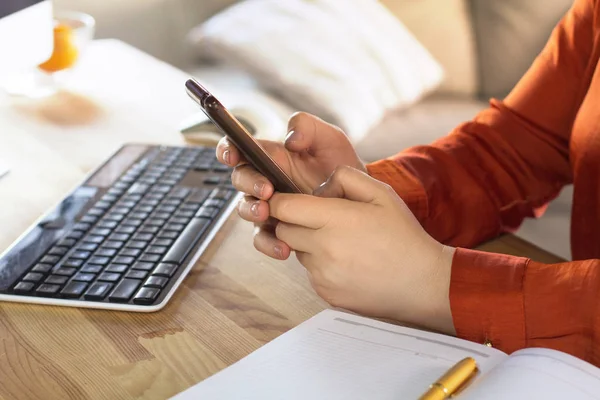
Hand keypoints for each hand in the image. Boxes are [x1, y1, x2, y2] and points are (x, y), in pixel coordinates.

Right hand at [216, 112, 364, 259]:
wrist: (359, 199)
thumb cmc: (339, 165)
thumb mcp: (329, 138)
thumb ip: (307, 127)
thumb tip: (289, 140)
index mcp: (269, 155)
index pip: (237, 148)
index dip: (228, 150)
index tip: (232, 155)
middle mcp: (264, 180)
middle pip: (240, 179)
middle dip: (248, 184)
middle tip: (266, 190)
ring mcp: (269, 206)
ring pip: (246, 209)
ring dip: (252, 212)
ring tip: (268, 214)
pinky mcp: (279, 229)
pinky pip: (263, 239)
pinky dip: (269, 244)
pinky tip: (283, 246)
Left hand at [269, 165, 455, 333]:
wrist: (422, 283)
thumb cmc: (403, 236)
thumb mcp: (381, 193)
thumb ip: (345, 177)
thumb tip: (317, 188)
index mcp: (335, 220)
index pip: (283, 208)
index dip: (279, 201)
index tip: (286, 199)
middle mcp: (323, 249)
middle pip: (282, 230)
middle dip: (293, 221)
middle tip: (319, 219)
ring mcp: (322, 275)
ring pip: (297, 251)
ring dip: (309, 243)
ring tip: (342, 242)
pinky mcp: (325, 293)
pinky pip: (310, 273)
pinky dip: (320, 264)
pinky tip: (347, 262)